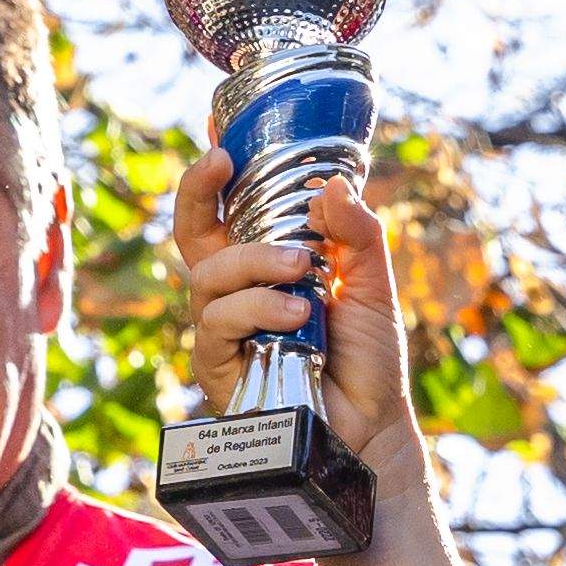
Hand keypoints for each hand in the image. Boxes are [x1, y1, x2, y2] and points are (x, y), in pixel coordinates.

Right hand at [170, 163, 428, 494]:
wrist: (372, 426)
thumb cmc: (368, 358)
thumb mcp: (373, 285)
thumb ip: (357, 234)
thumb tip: (331, 183)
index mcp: (266, 264)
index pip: (226, 212)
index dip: (212, 177)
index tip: (220, 140)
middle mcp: (237, 291)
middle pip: (192, 233)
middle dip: (198, 194)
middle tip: (223, 164)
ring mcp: (224, 328)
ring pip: (209, 277)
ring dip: (254, 264)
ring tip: (303, 275)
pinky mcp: (218, 367)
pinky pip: (218, 323)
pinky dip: (257, 309)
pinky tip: (296, 316)